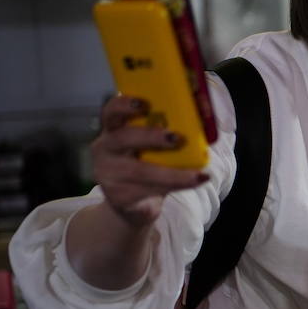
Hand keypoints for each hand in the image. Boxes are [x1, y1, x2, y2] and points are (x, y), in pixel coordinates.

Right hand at [89, 95, 207, 227]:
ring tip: (198, 174)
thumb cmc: (147, 166)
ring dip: (172, 173)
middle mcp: (105, 149)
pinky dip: (177, 186)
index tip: (144, 103)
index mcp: (114, 130)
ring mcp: (108, 174)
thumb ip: (166, 131)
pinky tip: (196, 181)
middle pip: (121, 138)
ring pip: (140, 171)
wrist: (136, 204)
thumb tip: (202, 117)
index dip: (124, 105)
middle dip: (150, 136)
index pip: (111, 112)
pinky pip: (149, 190)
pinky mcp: (118, 196)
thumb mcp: (153, 147)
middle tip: (176, 138)